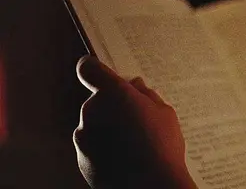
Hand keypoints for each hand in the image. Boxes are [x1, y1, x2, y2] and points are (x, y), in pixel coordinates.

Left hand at [73, 56, 195, 188]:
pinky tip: (126, 157)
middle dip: (115, 105)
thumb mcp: (165, 112)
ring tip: (136, 144)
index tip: (106, 75)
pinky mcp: (81, 158)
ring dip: (110, 128)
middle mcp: (92, 111)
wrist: (149, 188)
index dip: (96, 69)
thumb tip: (134, 86)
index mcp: (113, 93)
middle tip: (140, 119)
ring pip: (96, 123)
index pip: (89, 68)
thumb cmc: (161, 148)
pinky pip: (93, 144)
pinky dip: (105, 148)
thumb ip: (146, 94)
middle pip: (99, 99)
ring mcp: (84, 136)